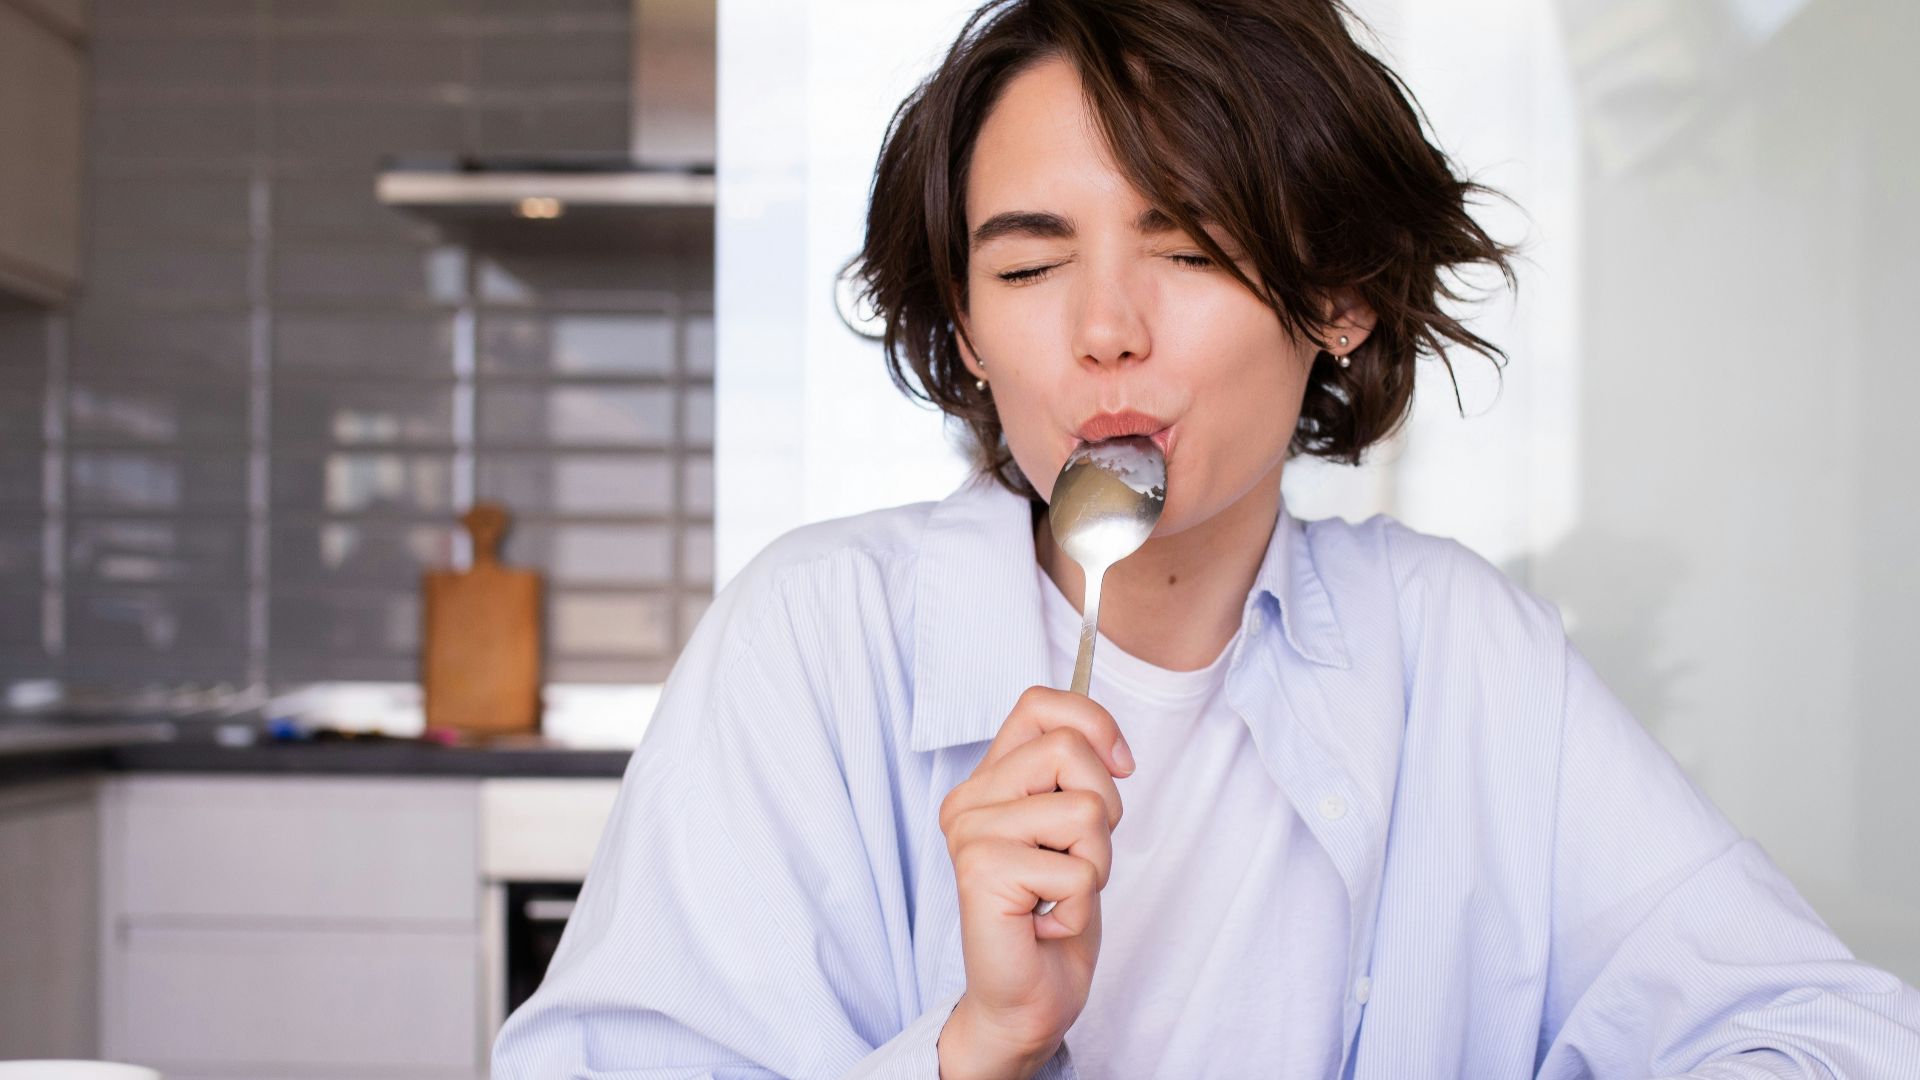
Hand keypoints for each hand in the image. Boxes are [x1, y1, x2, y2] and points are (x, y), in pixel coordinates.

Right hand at [935, 685, 1134, 1074]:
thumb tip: (1112, 746)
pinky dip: (1081, 905)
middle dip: (1105, 809)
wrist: (1026, 1000)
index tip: (1121, 768)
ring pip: (1084, 810)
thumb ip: (1074, 779)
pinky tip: (1047, 923)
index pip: (1040, 704)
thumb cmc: (1052, 915)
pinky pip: (1078, 869)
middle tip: (1076, 858)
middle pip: (1069, 748)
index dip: (1095, 723)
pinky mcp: (983, 870)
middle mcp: (969, 800)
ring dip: (1096, 864)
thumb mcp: (1074, 830)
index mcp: (989, 781)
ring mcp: (970, 833)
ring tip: (1060, 894)